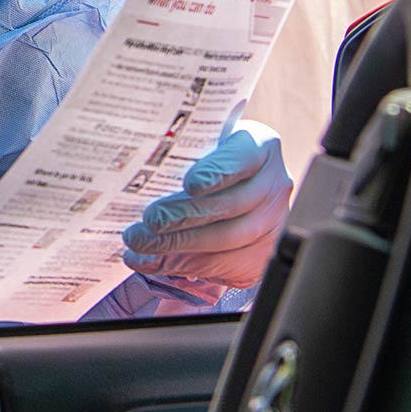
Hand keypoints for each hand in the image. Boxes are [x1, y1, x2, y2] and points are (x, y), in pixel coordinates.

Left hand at [121, 121, 290, 291]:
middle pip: (233, 204)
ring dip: (178, 244)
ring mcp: (271, 221)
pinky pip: (221, 265)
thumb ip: (180, 152)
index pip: (243, 158)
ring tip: (140, 242)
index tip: (191, 184)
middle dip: (186, 215)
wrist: (227, 188)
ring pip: (228, 239)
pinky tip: (149, 260)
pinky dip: (179, 264)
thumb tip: (138, 169)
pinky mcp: (259, 253)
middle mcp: (272, 184)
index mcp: (258, 147)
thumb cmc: (204, 160)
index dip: (218, 171)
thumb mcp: (199, 145)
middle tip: (151, 219)